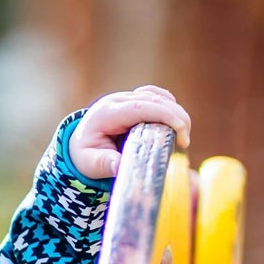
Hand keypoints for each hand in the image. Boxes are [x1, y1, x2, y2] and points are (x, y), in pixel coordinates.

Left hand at [69, 86, 191, 180]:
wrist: (78, 144)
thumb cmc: (85, 156)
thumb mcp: (89, 164)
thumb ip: (104, 164)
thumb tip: (119, 167)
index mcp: (107, 113)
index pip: (141, 107)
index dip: (165, 115)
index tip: (181, 131)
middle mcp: (117, 100)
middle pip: (154, 99)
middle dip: (176, 116)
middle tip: (185, 141)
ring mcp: (126, 97)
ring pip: (157, 96)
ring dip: (175, 112)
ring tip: (183, 135)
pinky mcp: (133, 99)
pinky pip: (156, 96)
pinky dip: (169, 106)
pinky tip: (175, 122)